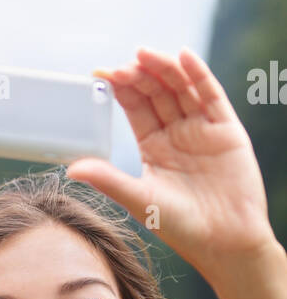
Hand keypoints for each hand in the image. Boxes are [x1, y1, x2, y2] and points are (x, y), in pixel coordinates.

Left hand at [64, 45, 274, 277]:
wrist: (225, 243)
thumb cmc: (181, 227)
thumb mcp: (139, 200)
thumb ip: (109, 180)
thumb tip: (71, 169)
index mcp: (153, 146)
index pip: (134, 107)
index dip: (120, 89)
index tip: (100, 74)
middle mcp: (176, 132)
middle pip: (156, 92)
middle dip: (140, 75)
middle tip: (123, 65)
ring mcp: (202, 129)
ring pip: (181, 88)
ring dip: (164, 69)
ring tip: (146, 54)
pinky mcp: (227, 129)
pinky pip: (211, 96)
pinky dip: (199, 75)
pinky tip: (184, 56)